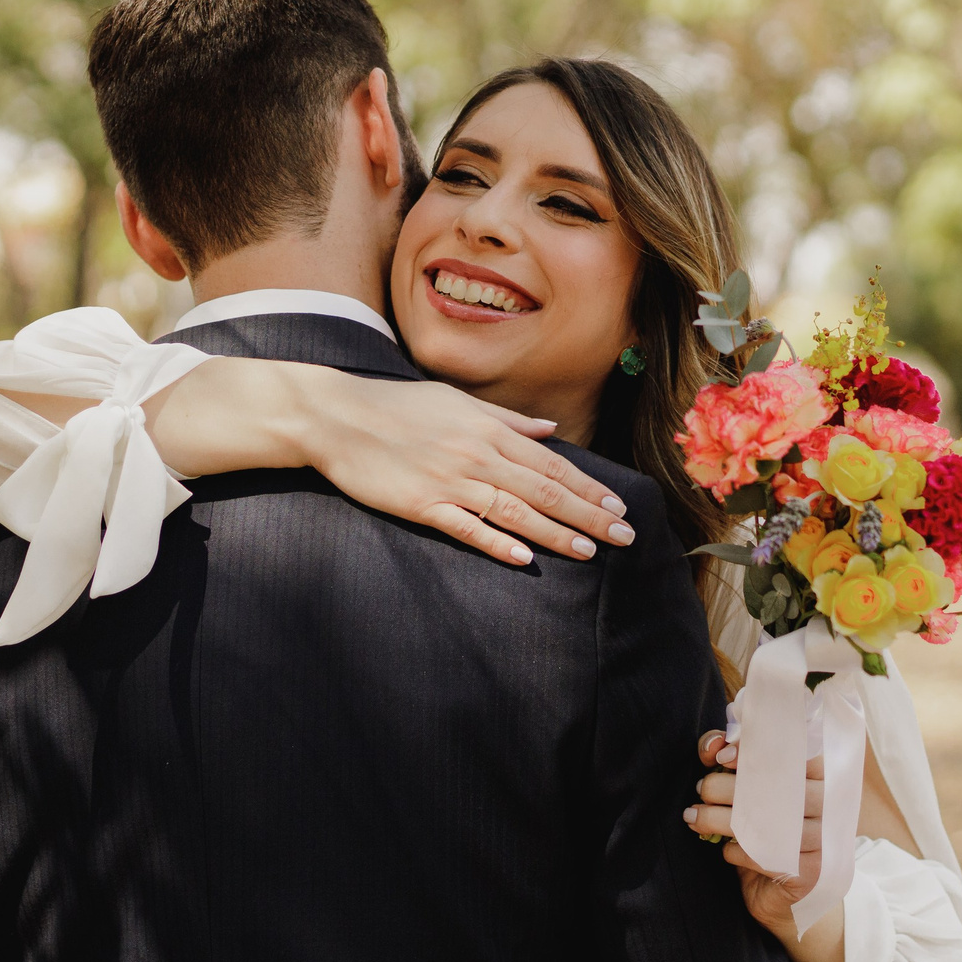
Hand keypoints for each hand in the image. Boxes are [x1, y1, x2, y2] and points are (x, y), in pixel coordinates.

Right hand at [296, 373, 635, 565]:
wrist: (338, 416)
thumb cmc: (398, 406)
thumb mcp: (458, 402)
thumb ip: (507, 419)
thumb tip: (550, 429)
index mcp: (489, 430)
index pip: (551, 464)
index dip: (588, 487)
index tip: (618, 507)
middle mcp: (477, 454)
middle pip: (544, 490)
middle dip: (587, 514)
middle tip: (623, 537)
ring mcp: (449, 480)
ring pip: (514, 511)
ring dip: (554, 533)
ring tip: (587, 552)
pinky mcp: (421, 504)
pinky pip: (466, 527)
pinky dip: (496, 543)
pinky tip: (524, 559)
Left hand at [687, 730, 844, 961]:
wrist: (785, 898)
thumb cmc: (767, 835)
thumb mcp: (753, 795)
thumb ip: (735, 762)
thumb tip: (714, 744)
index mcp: (822, 778)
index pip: (793, 751)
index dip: (754, 750)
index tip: (721, 756)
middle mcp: (830, 807)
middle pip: (774, 786)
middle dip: (725, 785)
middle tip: (700, 788)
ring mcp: (824, 841)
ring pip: (763, 822)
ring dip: (717, 818)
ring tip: (692, 816)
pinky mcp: (811, 872)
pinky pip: (763, 855)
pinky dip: (735, 851)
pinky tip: (726, 849)